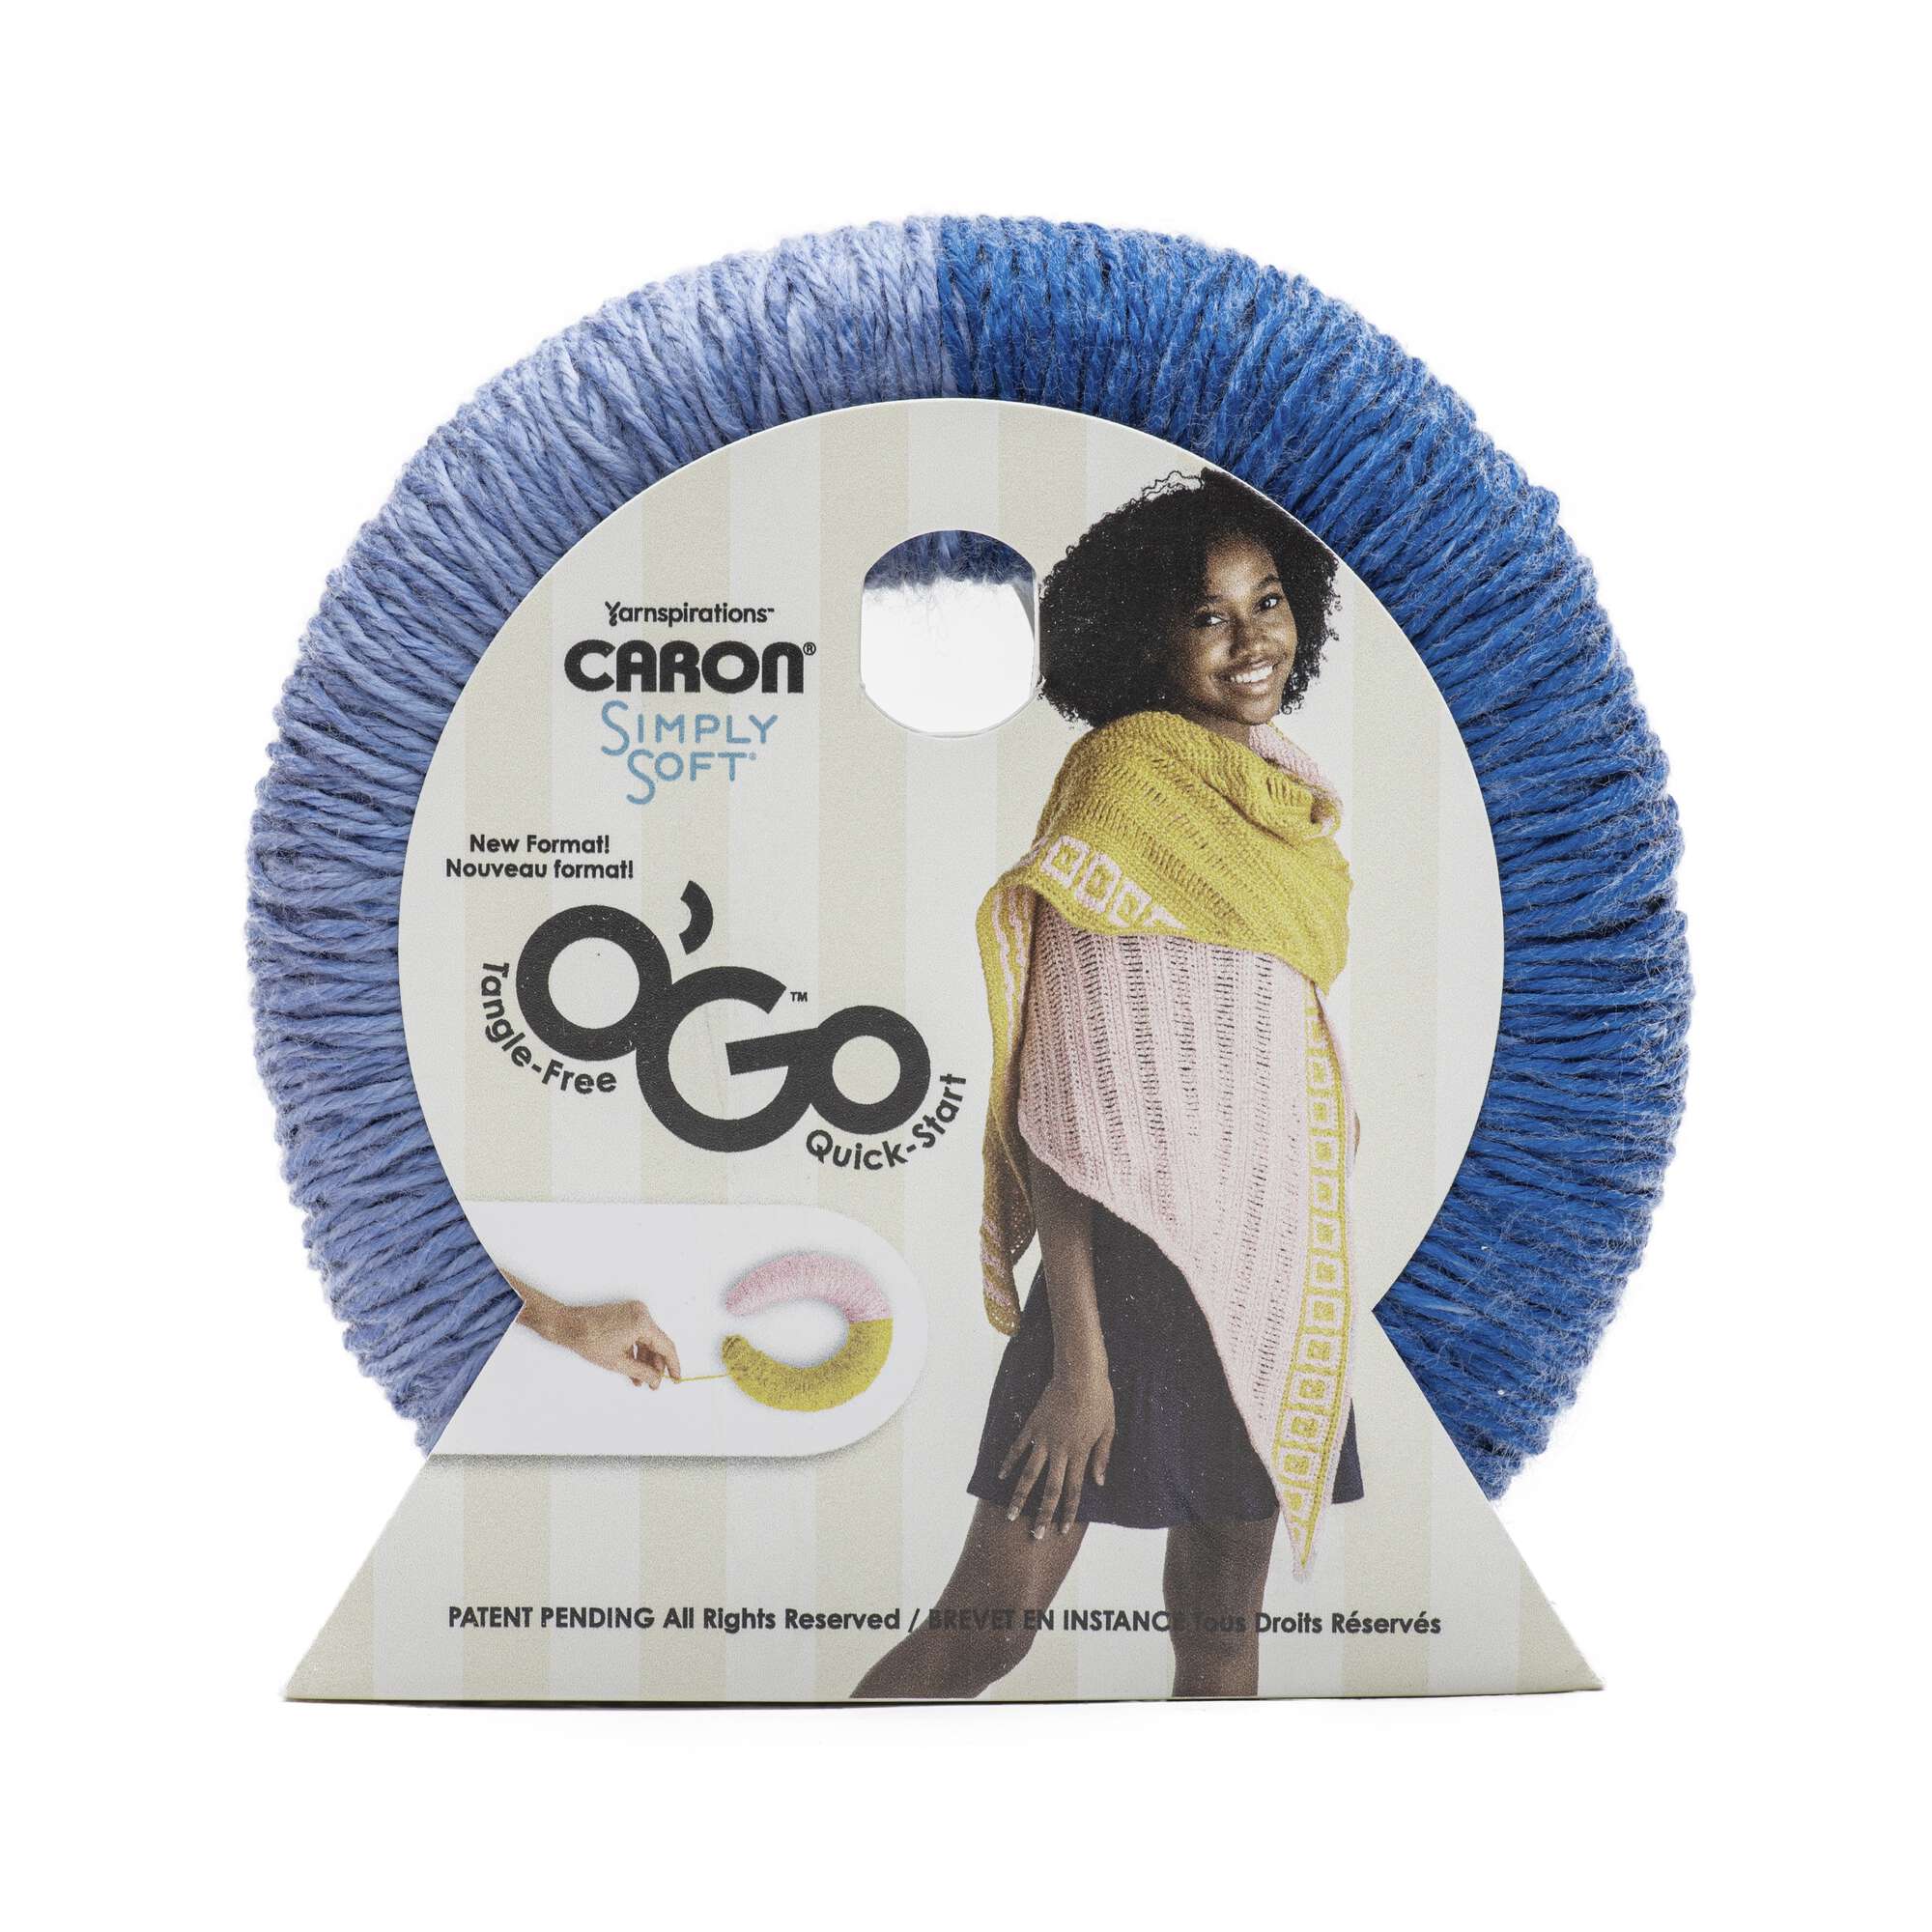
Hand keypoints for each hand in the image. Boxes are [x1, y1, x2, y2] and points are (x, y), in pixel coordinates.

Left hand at [558, 1299, 682, 1387]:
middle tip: (654, 1383)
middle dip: (656, 1365)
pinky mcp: (626, 1314)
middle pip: (657, 1343)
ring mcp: (634, 1312)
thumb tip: (656, 1380)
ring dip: (645, 1360)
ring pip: (647, 1340)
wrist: (570, 1326)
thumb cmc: (590, 1340)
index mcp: (642, 1322)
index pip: (666, 1346)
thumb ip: (642, 1372)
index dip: (673, 1365)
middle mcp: (642, 1313)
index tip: (676, 1378)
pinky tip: (633, 1367)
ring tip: (641, 1380)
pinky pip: (638, 1334)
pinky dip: (637, 1350)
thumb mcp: (618, 1362)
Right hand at [999, 1366, 1113, 1538]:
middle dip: (1043, 1514)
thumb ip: (1102, 1456)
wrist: (1080, 1373)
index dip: (1067, 1511)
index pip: (1073, 1489)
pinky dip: (1009, 1462)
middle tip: (1036, 1535)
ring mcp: (1044, 1438)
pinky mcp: (1033, 1425)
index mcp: (1080, 1452)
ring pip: (1030, 1474)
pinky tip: (1002, 1476)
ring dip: (1020, 1496)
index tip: (1061, 1529)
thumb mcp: (1108, 1428)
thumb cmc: (1099, 1399)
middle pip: (1050, 1489)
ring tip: (1011, 1515)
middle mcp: (1060, 1450)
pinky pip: (1018, 1447)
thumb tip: (1099, 1482)